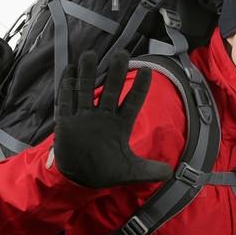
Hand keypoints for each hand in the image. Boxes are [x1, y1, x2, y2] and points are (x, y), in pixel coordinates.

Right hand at [53, 48, 172, 188]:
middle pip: (111, 91)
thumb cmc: (106, 171)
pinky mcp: (66, 123)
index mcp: (121, 125)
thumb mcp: (131, 172)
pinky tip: (69, 69)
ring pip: (86, 90)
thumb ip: (150, 171)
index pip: (132, 102)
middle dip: (115, 73)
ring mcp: (84, 118)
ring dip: (88, 73)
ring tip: (90, 54)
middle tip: (121, 54)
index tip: (147, 70)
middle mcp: (104, 117)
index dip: (139, 88)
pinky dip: (66, 86)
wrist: (79, 180)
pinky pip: (65, 101)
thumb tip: (170, 172)